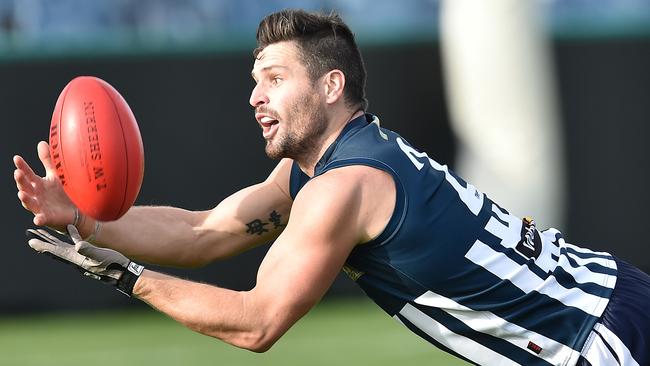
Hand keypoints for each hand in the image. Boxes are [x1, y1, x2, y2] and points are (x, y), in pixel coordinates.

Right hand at [14, 141, 75, 230]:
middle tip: (17, 173)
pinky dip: (39, 219)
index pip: (28, 173)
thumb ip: (47, 161)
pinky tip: (38, 219)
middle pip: (25, 187)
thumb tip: (41, 142)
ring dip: (25, 199)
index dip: (22, 166)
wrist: (74, 211)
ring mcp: (40, 207)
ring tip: (21, 194)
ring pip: (29, 203)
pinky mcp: (47, 218)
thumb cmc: (61, 192)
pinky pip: (42, 219)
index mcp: (38, 184)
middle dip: (20, 181)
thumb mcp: (54, 175)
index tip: (17, 158)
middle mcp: (36, 195)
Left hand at [26, 224, 143, 295]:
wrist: (122, 273)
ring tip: (43, 233)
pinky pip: (75, 242)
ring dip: (52, 239)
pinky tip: (70, 228)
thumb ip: (88, 250)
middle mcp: (75, 258)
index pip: (55, 251)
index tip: (30, 240)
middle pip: (54, 248)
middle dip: (42, 241)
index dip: (43, 245)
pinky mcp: (89, 253)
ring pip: (62, 246)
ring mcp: (81, 256)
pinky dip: (70, 235)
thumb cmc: (112, 265)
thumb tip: (78, 245)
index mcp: (75, 258)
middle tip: (30, 233)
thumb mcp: (100, 256)